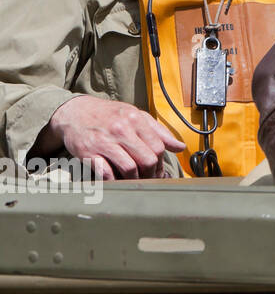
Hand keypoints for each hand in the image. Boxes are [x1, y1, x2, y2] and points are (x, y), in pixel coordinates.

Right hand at [43, 96, 185, 180]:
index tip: (159, 170)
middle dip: (151, 174)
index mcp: (136, 119)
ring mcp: (104, 142)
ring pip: (129, 168)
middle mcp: (121, 129)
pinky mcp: (88, 153)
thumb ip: (159, 131)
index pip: (158, 147)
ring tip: (136, 181)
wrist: (75, 112)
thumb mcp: (136, 116)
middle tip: (149, 179)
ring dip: (135, 179)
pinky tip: (117, 180)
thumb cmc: (110, 115)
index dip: (162, 162)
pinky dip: (114, 181)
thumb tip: (180, 146)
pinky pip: (106, 173)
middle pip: (147, 159)